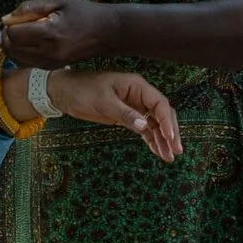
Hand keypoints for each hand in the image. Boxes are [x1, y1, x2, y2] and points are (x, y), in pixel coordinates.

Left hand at [1, 0, 122, 67]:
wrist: (106, 32)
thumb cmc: (83, 12)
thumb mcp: (57, 0)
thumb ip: (30, 8)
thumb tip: (7, 18)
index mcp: (50, 33)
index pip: (13, 35)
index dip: (9, 25)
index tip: (16, 18)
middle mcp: (49, 52)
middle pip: (11, 49)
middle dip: (7, 37)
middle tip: (16, 25)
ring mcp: (51, 62)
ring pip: (16, 59)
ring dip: (13, 47)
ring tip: (23, 34)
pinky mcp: (53, 68)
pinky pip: (27, 64)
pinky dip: (21, 54)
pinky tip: (30, 43)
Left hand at [49, 69, 184, 162]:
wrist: (65, 92)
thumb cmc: (83, 91)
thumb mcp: (103, 102)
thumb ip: (124, 114)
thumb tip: (144, 126)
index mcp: (136, 86)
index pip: (159, 103)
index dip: (167, 120)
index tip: (170, 137)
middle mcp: (139, 95)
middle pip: (162, 114)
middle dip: (170, 132)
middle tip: (176, 150)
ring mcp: (135, 106)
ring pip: (155, 124)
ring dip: (162, 140)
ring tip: (169, 157)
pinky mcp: (128, 116)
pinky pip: (144, 129)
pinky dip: (151, 140)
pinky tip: (158, 152)